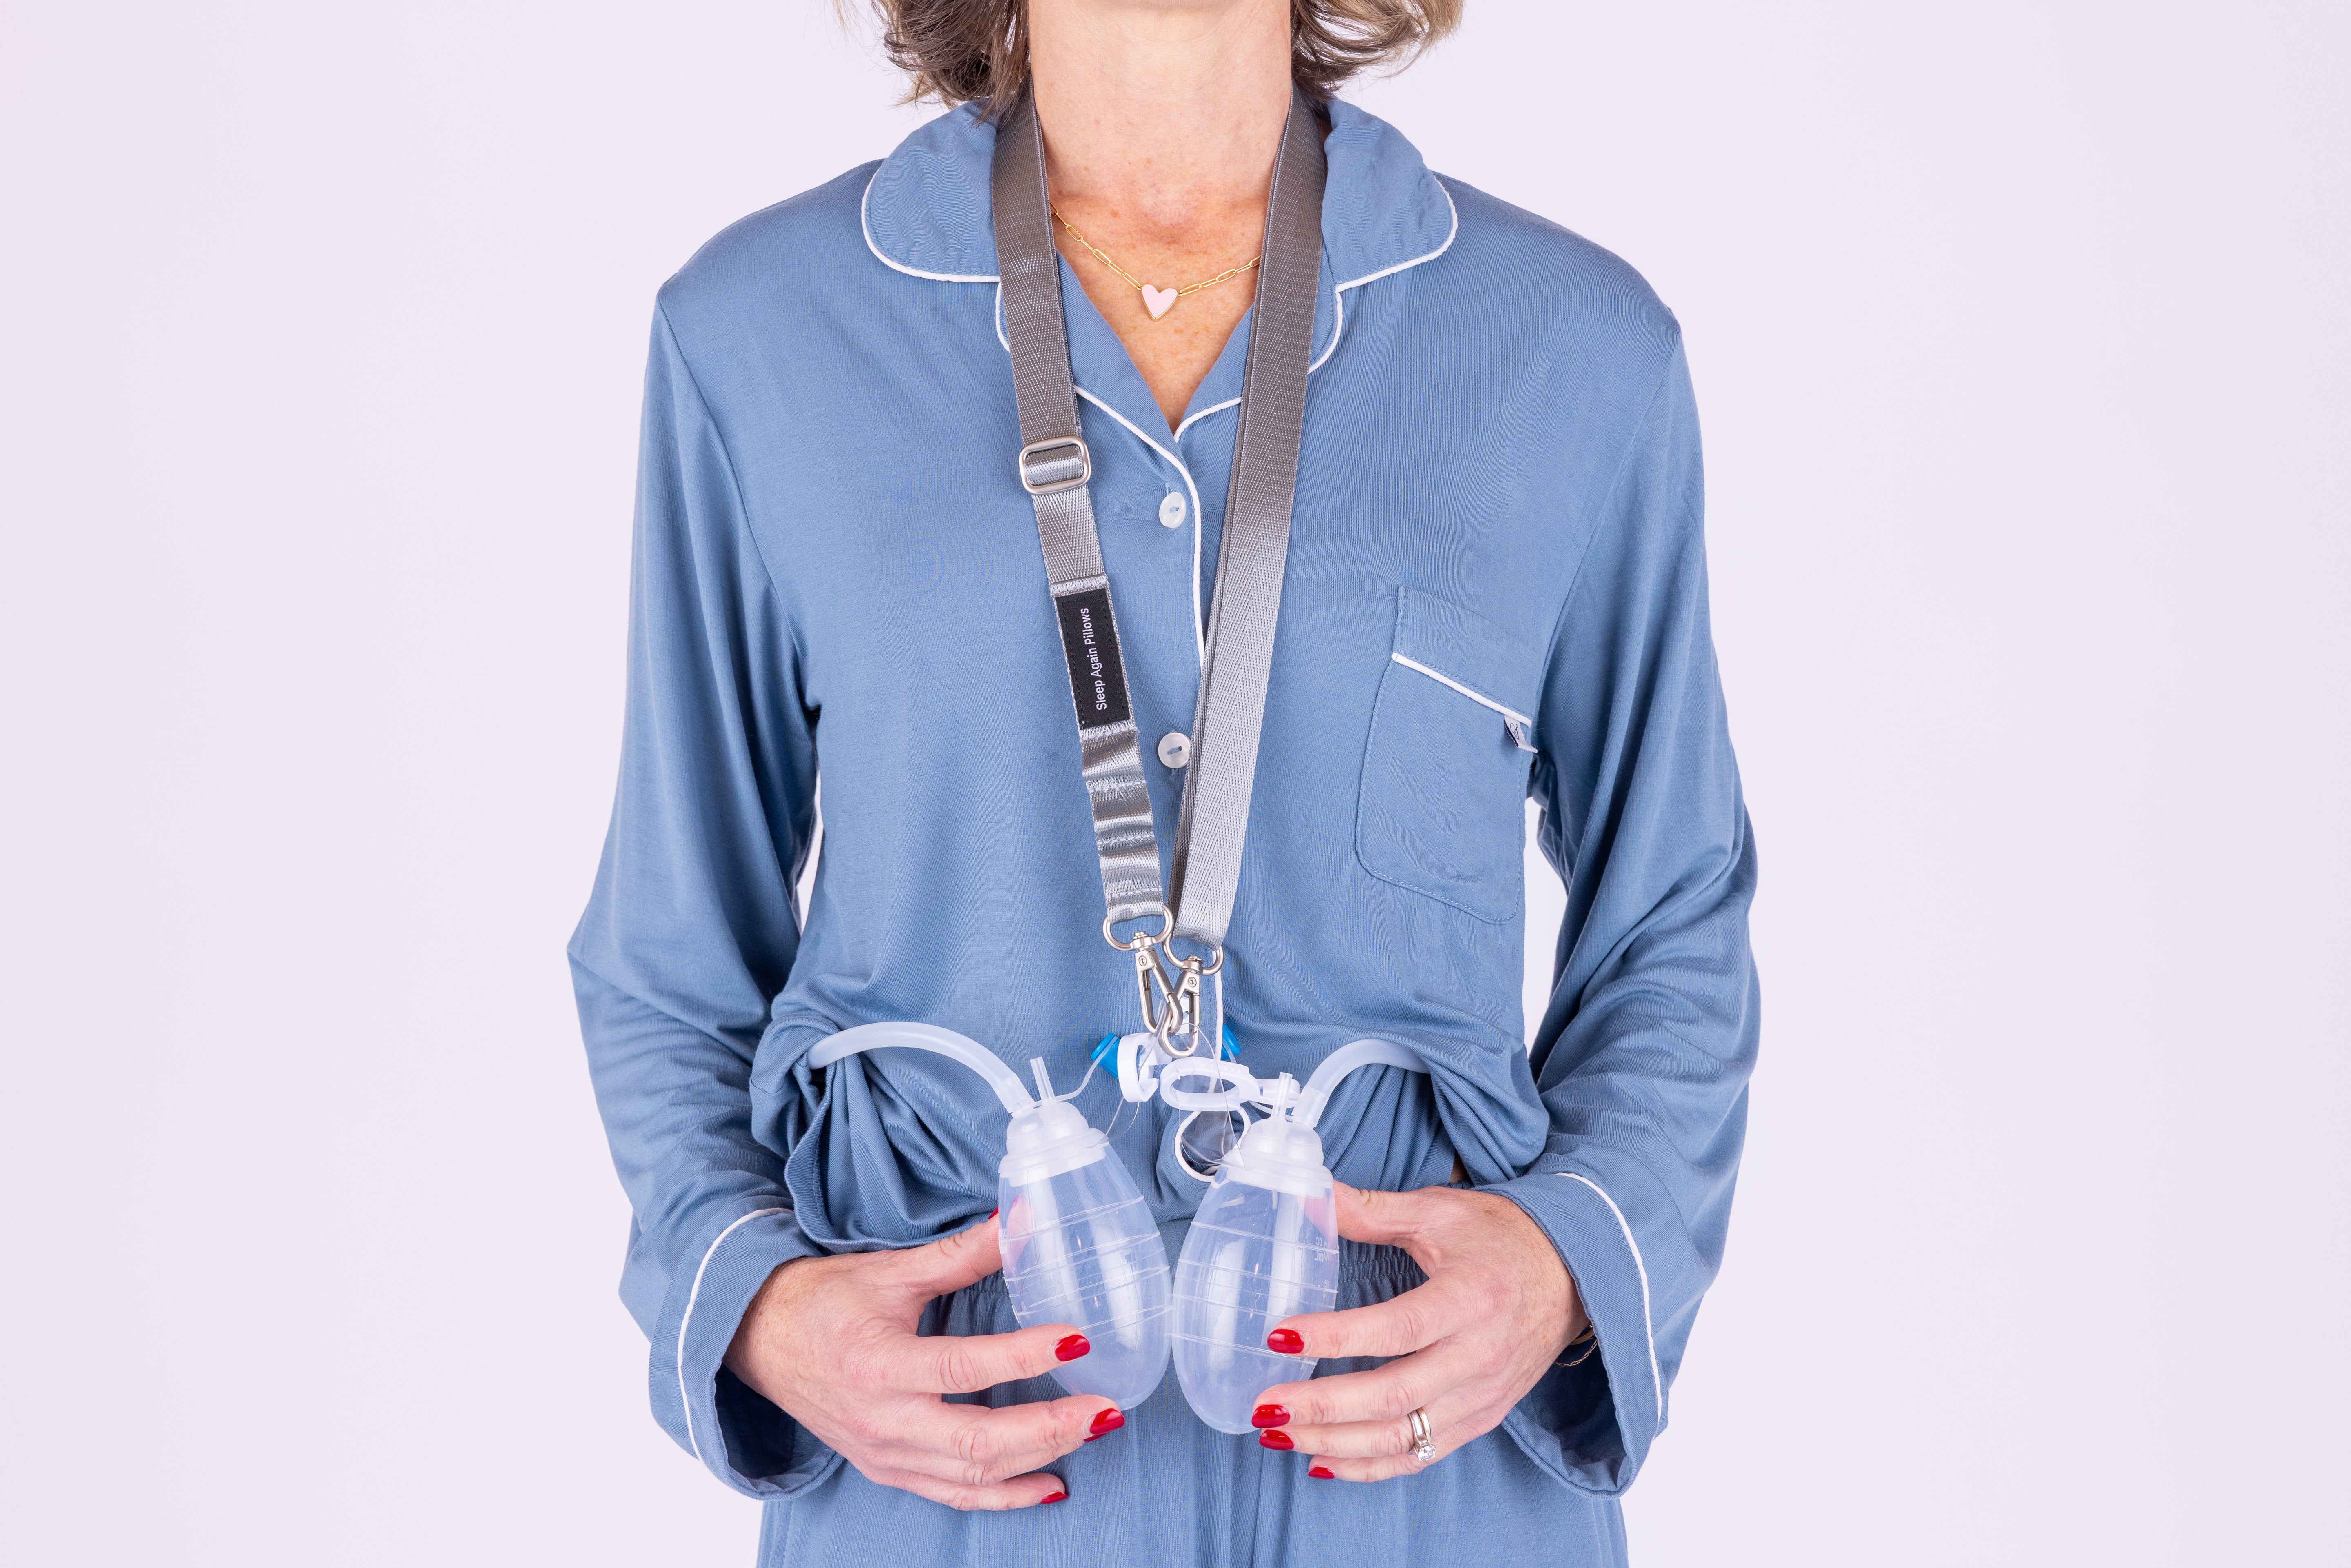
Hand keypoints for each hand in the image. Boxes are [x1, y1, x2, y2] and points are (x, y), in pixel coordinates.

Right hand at [723, 1215, 1121, 1509]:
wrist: (759, 1339)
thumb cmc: (821, 1300)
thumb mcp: (892, 1270)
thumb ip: (963, 1253)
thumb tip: (1024, 1220)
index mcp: (879, 1364)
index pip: (964, 1367)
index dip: (1025, 1356)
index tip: (1077, 1338)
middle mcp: (882, 1420)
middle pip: (977, 1440)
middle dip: (1050, 1427)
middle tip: (1105, 1407)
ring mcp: (885, 1453)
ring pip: (973, 1475)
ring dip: (1040, 1459)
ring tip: (1093, 1430)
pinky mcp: (888, 1469)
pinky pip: (954, 1494)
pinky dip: (1006, 1495)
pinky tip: (1052, 1484)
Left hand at [1250, 1182, 1583, 1481]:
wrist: (1573, 1274)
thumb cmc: (1503, 1238)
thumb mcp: (1439, 1212)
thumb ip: (1371, 1211)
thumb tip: (1308, 1196)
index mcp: (1470, 1299)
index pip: (1395, 1329)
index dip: (1335, 1338)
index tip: (1279, 1335)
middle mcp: (1479, 1356)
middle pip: (1393, 1396)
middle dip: (1322, 1407)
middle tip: (1263, 1406)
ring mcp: (1482, 1396)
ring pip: (1403, 1437)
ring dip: (1335, 1443)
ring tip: (1278, 1434)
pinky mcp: (1481, 1419)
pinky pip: (1421, 1456)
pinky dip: (1369, 1467)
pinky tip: (1321, 1462)